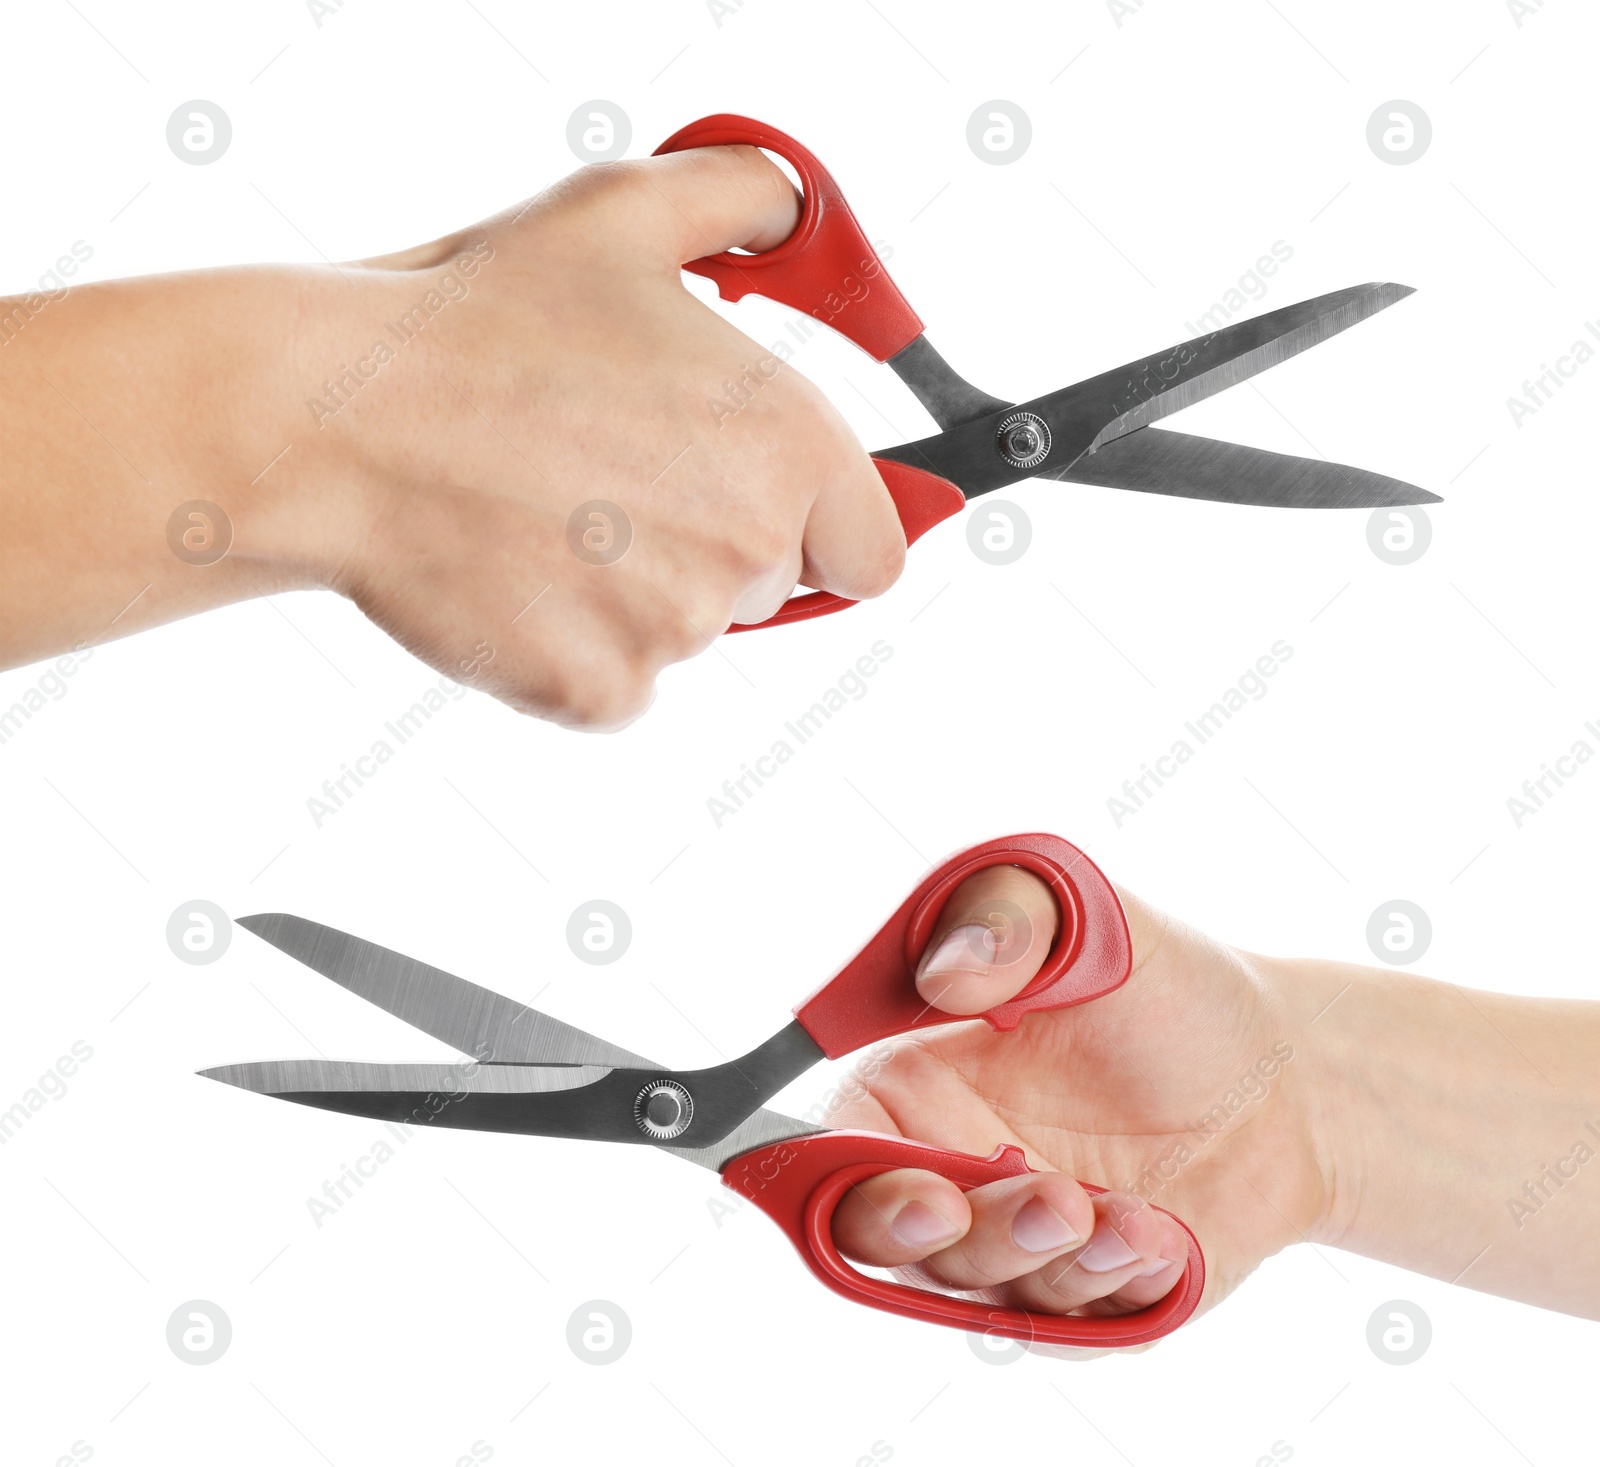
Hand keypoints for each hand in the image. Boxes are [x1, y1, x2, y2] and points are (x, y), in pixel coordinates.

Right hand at [0, 147, 904, 725]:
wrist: (342, 420)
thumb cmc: (478, 319)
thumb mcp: (625, 213)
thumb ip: (742, 201)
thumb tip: (790, 211)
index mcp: (788, 442)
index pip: (873, 551)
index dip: (831, 533)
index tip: (786, 518)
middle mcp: (751, 546)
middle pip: (771, 587)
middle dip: (709, 545)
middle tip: (607, 477)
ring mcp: (673, 632)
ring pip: (681, 633)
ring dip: (628, 590)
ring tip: (537, 509)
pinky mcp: (596, 690)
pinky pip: (609, 684)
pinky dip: (567, 646)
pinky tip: (510, 571)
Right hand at [829, 860, 1599, 1347]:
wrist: (1284, 1077)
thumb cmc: (1163, 985)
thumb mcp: (1087, 911)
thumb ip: (1006, 916)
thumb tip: (946, 968)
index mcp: (911, 1085)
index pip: (830, 1148)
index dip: (848, 1182)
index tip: (927, 1190)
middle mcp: (944, 1169)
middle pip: (888, 1240)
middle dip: (956, 1237)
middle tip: (1044, 1200)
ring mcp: (1011, 1241)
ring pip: (981, 1288)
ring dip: (1048, 1257)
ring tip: (1125, 1212)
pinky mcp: (1079, 1295)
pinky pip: (1067, 1321)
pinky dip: (1110, 1286)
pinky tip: (1161, 1234)